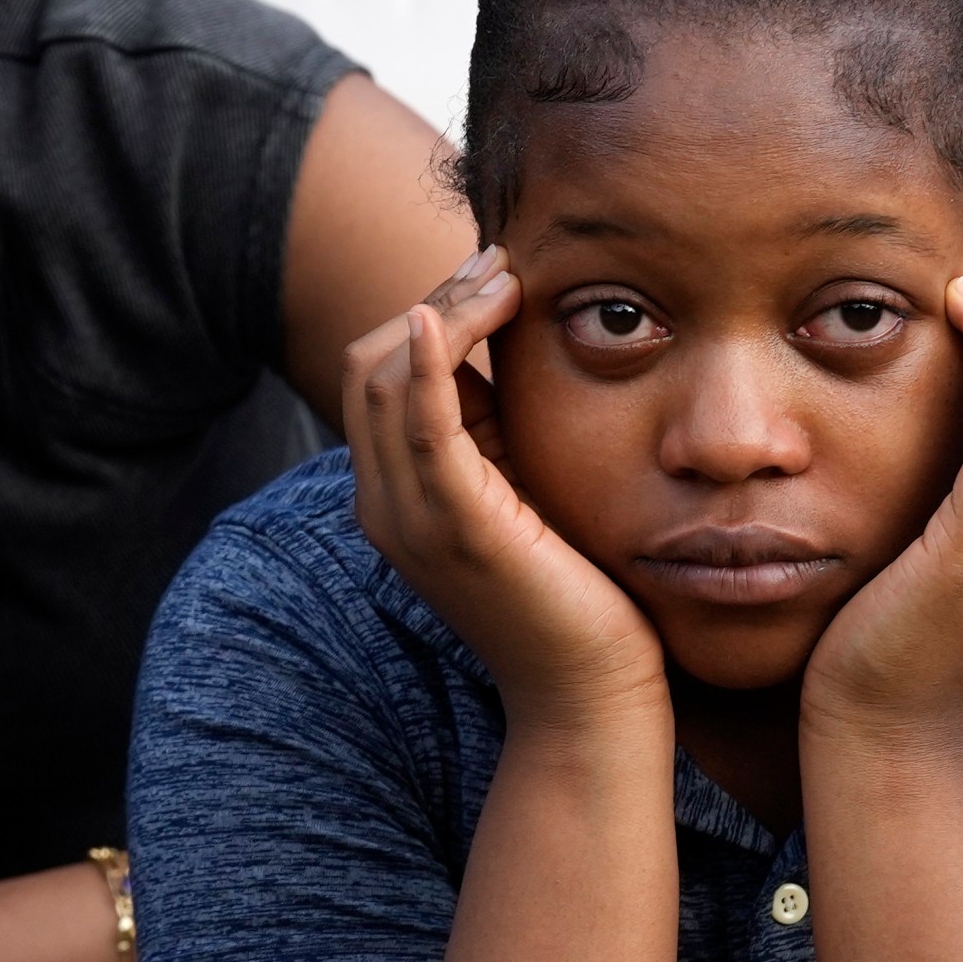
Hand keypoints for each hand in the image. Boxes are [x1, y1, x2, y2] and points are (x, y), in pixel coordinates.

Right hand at [342, 247, 664, 726]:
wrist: (593, 695)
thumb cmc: (578, 596)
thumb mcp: (527, 491)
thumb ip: (502, 432)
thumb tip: (509, 347)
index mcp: (398, 494)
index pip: (378, 371)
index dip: (431, 311)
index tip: (497, 276)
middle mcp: (385, 504)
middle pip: (369, 361)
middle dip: (434, 299)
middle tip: (503, 266)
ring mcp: (410, 517)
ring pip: (383, 377)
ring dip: (443, 312)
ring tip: (505, 281)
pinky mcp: (455, 524)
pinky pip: (417, 422)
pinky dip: (423, 361)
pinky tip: (446, 318)